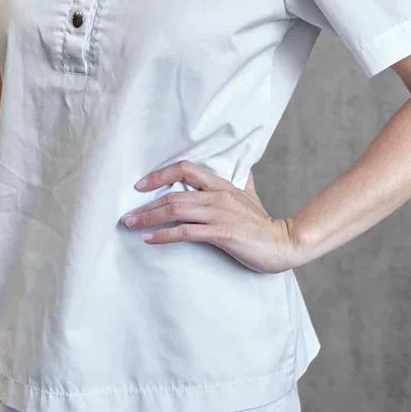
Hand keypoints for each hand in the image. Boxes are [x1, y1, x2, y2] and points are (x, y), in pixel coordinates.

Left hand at [119, 160, 302, 273]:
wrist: (284, 243)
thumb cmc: (263, 223)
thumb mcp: (250, 195)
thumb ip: (240, 180)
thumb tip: (239, 169)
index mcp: (222, 184)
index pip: (185, 168)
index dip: (160, 174)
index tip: (140, 184)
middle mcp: (217, 196)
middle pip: (173, 193)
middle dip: (146, 204)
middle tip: (126, 214)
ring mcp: (219, 214)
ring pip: (176, 210)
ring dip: (149, 218)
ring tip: (131, 225)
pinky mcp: (221, 233)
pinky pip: (187, 232)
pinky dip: (165, 236)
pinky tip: (150, 239)